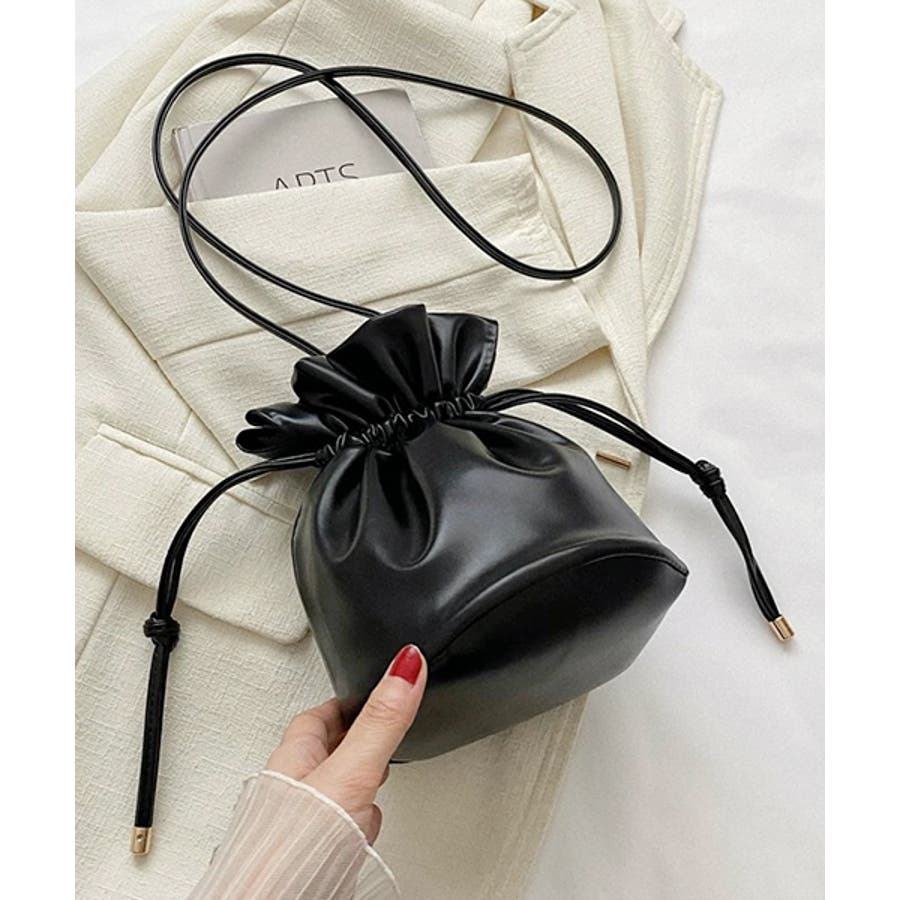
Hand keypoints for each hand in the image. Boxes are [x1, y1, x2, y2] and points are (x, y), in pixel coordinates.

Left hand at [265, 644, 426, 843]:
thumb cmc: (295, 848)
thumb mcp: (351, 770)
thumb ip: (381, 721)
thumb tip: (404, 666)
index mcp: (296, 757)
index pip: (322, 715)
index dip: (350, 701)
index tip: (372, 689)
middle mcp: (296, 788)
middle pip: (329, 749)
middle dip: (359, 740)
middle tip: (379, 726)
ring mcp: (306, 823)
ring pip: (337, 790)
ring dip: (358, 784)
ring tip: (375, 776)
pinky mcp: (319, 854)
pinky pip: (342, 827)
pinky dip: (357, 823)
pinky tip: (363, 832)